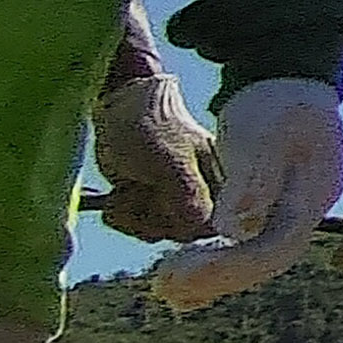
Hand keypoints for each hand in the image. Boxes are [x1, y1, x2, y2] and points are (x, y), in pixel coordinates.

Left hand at [87, 39, 223, 243]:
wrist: (118, 108)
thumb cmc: (152, 127)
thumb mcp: (171, 162)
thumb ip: (189, 196)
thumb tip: (203, 228)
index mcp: (224, 184)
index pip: (214, 227)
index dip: (187, 225)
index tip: (164, 204)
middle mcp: (206, 197)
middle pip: (182, 234)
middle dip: (152, 217)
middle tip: (140, 188)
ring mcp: (177, 201)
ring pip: (157, 233)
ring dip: (132, 214)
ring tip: (128, 186)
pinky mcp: (153, 204)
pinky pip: (139, 227)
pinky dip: (122, 214)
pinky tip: (120, 192)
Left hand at [150, 80, 342, 307]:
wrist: (288, 74)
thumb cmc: (274, 102)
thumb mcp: (259, 136)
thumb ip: (252, 182)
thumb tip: (235, 230)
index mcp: (314, 193)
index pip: (275, 247)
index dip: (228, 267)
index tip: (180, 274)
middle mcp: (310, 209)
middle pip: (267, 260)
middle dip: (216, 278)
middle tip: (164, 288)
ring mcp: (295, 209)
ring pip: (258, 257)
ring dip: (214, 276)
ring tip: (166, 287)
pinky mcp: (276, 207)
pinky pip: (249, 245)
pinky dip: (217, 261)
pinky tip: (183, 271)